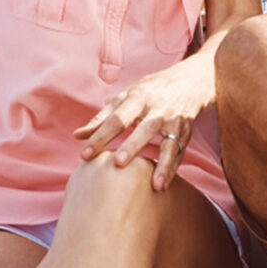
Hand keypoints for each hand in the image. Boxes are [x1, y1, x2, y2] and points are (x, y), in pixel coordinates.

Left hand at [74, 61, 206, 191]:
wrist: (189, 81)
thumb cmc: (150, 91)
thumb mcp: (126, 97)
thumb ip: (103, 118)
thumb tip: (77, 136)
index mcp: (139, 97)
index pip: (117, 118)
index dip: (101, 135)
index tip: (84, 154)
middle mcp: (158, 108)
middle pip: (145, 128)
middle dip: (133, 145)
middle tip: (119, 163)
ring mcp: (175, 121)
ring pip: (169, 143)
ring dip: (163, 164)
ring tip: (154, 184)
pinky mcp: (186, 132)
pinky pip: (179, 153)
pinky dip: (172, 169)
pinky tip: (163, 186)